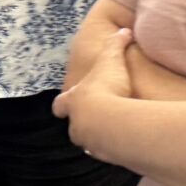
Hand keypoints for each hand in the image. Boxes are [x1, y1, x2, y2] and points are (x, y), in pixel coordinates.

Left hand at [54, 26, 133, 146]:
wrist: (114, 122)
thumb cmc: (106, 89)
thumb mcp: (111, 60)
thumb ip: (115, 45)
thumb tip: (124, 31)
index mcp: (73, 101)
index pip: (60, 103)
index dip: (63, 102)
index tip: (66, 101)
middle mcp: (76, 124)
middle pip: (73, 126)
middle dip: (82, 122)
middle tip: (95, 116)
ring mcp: (89, 142)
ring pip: (88, 141)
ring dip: (97, 136)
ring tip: (113, 131)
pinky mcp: (104, 155)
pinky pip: (107, 151)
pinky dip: (113, 147)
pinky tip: (125, 142)